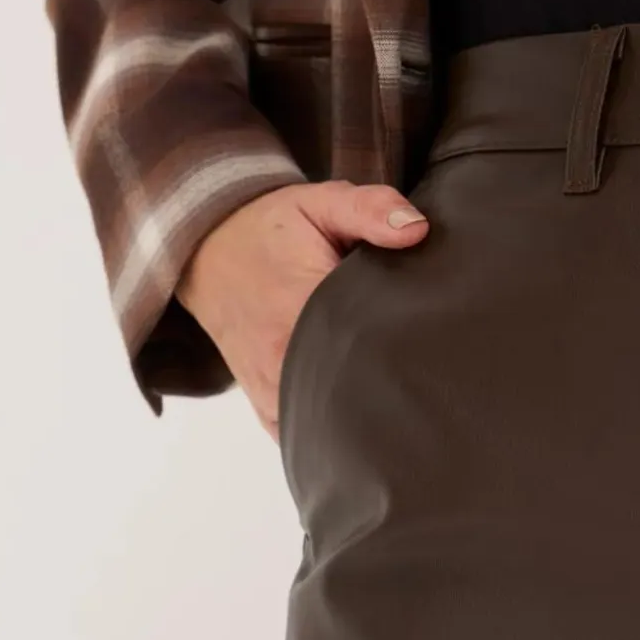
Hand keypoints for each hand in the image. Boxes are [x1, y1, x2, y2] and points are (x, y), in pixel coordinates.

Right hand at [176, 180, 429, 441]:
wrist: (207, 252)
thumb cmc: (271, 229)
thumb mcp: (320, 204)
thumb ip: (370, 210)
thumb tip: (417, 229)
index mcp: (299, 308)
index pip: (368, 346)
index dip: (406, 347)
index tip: (432, 345)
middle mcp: (280, 359)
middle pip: (355, 395)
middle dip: (393, 389)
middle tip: (427, 378)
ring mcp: (271, 390)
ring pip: (330, 426)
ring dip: (364, 416)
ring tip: (398, 401)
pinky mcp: (267, 407)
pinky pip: (306, 436)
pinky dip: (334, 431)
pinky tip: (363, 418)